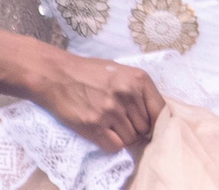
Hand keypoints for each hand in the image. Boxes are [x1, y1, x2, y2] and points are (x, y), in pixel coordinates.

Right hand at [28, 50, 162, 152]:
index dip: (156, 122)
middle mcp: (128, 95)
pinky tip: (103, 133)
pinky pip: (115, 146)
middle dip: (136, 129)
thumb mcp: (122, 72)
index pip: (160, 110)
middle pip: (144, 127)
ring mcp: (111, 111)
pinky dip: (111, 144)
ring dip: (123, 137)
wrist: (59, 75)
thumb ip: (138, 91)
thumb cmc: (91, 72)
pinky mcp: (94, 126)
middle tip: (123, 123)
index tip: (149, 126)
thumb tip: (152, 116)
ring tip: (110, 126)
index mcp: (138, 79)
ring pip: (130, 139)